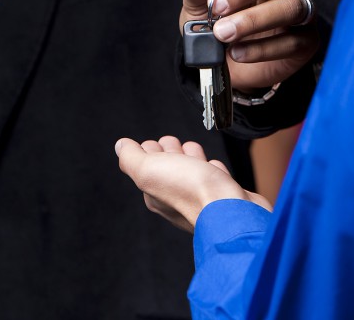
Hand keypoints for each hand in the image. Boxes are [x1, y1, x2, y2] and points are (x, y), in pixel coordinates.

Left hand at [115, 135, 270, 231]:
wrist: (233, 210)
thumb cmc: (192, 192)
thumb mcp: (149, 169)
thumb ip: (131, 158)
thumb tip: (121, 146)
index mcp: (155, 193)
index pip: (147, 166)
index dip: (150, 150)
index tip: (153, 144)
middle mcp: (176, 198)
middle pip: (170, 167)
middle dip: (170, 151)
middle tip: (171, 144)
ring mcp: (201, 197)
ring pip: (193, 171)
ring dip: (191, 157)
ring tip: (192, 150)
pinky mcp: (223, 196)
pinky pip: (215, 179)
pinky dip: (213, 170)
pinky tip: (214, 167)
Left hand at [174, 0, 318, 91]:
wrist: (228, 66)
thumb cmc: (219, 23)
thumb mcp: (199, 4)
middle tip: (219, 4)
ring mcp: (302, 11)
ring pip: (291, 6)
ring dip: (253, 20)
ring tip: (223, 32)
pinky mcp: (306, 41)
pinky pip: (293, 41)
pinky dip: (262, 48)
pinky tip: (237, 52)